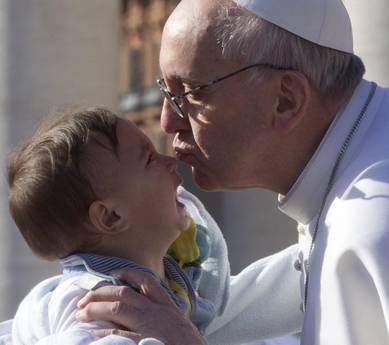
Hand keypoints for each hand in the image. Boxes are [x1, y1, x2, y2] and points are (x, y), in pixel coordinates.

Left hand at [76, 268, 205, 344]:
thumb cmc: (188, 344)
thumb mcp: (179, 324)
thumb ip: (164, 314)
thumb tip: (144, 308)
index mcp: (167, 307)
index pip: (147, 282)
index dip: (128, 274)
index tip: (113, 273)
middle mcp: (157, 312)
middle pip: (125, 293)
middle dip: (101, 293)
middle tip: (84, 298)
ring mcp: (149, 327)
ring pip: (118, 309)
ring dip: (96, 308)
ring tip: (81, 313)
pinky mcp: (143, 342)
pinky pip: (117, 334)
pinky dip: (101, 331)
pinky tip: (90, 332)